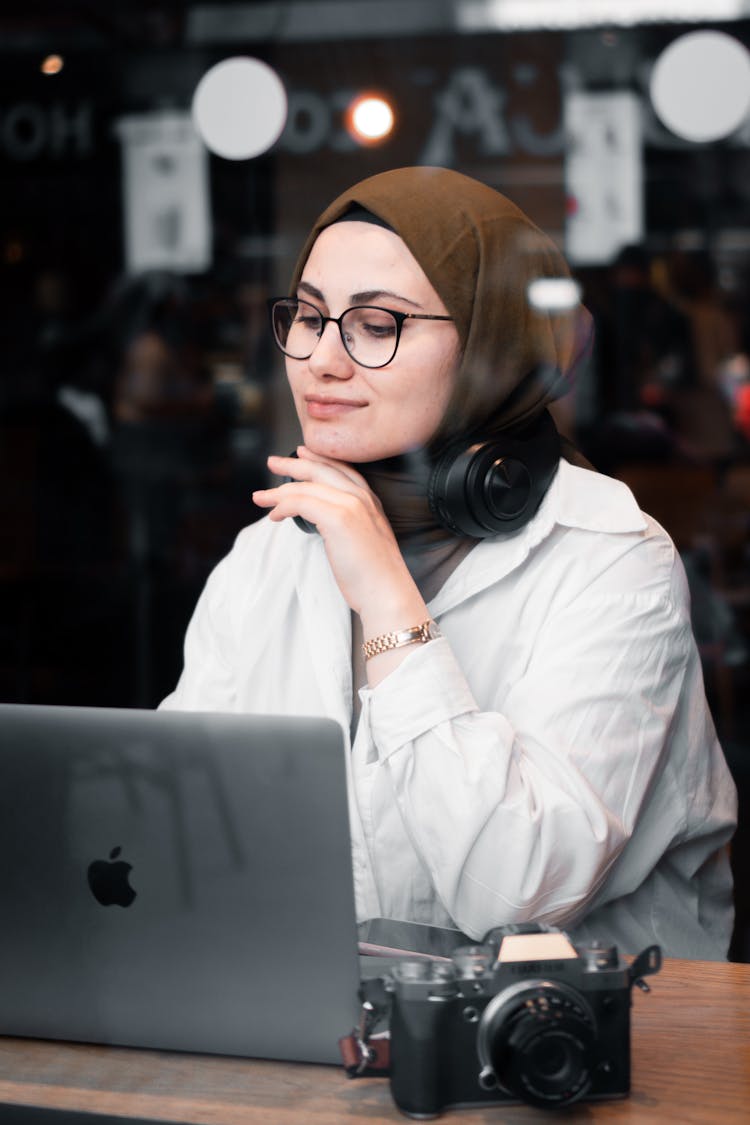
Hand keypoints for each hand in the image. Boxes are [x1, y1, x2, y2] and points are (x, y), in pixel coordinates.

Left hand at [253, 447, 429, 675]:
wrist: (386, 592)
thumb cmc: (373, 575)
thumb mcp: (362, 541)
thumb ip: (348, 525)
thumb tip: (321, 522)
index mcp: (371, 501)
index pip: (341, 469)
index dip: (318, 459)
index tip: (300, 454)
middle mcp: (362, 497)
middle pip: (321, 470)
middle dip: (293, 463)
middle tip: (272, 462)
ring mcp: (351, 505)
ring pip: (306, 486)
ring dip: (278, 491)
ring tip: (260, 497)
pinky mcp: (338, 518)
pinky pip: (300, 502)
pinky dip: (282, 507)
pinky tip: (274, 517)